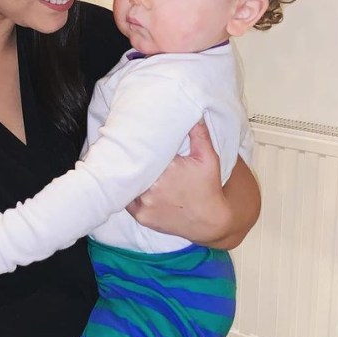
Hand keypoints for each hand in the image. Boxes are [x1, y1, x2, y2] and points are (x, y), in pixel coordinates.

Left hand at [127, 120, 259, 248]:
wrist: (210, 221)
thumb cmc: (209, 188)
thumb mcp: (208, 158)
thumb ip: (199, 135)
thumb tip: (194, 115)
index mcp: (168, 166)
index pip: (145, 150)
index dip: (140, 145)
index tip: (139, 140)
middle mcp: (154, 185)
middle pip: (134, 166)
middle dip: (133, 159)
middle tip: (129, 151)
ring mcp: (146, 202)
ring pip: (128, 182)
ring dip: (129, 176)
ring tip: (129, 167)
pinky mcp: (141, 216)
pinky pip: (127, 200)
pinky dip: (128, 193)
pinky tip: (132, 186)